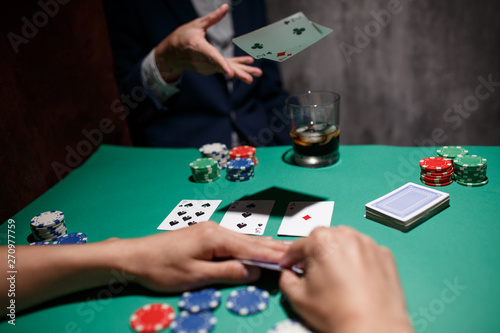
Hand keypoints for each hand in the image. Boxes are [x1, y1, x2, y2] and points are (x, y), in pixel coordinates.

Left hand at [119, 222, 287, 291]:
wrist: (134, 255)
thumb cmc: (162, 268)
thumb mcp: (196, 276)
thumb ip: (227, 272)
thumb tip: (254, 271)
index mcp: (215, 238)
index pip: (252, 248)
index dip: (273, 256)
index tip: (292, 260)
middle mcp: (216, 229)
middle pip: (250, 240)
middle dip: (274, 248)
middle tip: (297, 252)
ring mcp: (210, 230)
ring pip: (243, 240)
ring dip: (263, 247)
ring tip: (284, 250)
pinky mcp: (204, 235)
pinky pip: (233, 241)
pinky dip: (249, 247)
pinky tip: (257, 249)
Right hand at [154, 4, 261, 83]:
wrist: (171, 55)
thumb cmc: (182, 37)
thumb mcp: (196, 25)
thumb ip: (212, 18)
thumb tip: (226, 7)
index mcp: (199, 48)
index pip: (212, 57)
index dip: (222, 65)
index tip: (230, 73)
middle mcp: (204, 61)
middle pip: (223, 68)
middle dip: (238, 73)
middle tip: (251, 79)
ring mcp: (207, 67)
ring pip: (227, 69)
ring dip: (242, 71)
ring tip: (257, 74)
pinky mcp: (210, 69)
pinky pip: (226, 67)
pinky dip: (237, 66)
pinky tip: (249, 63)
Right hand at [279, 226, 413, 332]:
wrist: (373, 328)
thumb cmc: (339, 314)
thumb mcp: (298, 298)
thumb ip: (286, 279)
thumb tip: (288, 275)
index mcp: (322, 241)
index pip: (299, 245)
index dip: (291, 257)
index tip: (290, 264)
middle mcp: (346, 236)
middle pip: (324, 238)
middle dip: (316, 252)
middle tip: (313, 272)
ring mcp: (368, 244)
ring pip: (346, 242)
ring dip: (338, 254)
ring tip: (337, 277)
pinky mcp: (385, 255)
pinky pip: (366, 252)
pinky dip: (359, 260)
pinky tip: (355, 279)